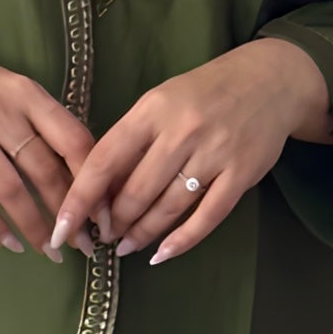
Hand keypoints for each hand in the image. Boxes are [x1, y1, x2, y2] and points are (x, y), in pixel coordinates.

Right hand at [0, 35, 99, 260]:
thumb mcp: (10, 89)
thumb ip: (41, 121)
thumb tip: (81, 170)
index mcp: (26, 94)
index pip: (73, 139)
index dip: (93, 180)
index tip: (103, 211)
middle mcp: (0, 111)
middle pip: (45, 170)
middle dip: (68, 213)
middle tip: (82, 244)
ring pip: (11, 190)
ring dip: (34, 226)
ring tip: (48, 250)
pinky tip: (10, 243)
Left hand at [50, 37, 331, 264]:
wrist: (269, 80)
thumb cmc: (202, 93)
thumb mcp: (160, 102)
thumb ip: (131, 140)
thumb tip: (98, 190)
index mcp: (152, 109)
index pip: (104, 159)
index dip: (80, 198)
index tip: (62, 226)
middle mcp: (181, 130)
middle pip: (136, 190)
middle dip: (114, 222)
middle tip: (103, 238)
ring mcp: (214, 153)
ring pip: (168, 207)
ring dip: (142, 233)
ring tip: (126, 246)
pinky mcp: (241, 174)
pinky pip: (207, 217)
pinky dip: (181, 240)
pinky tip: (162, 253)